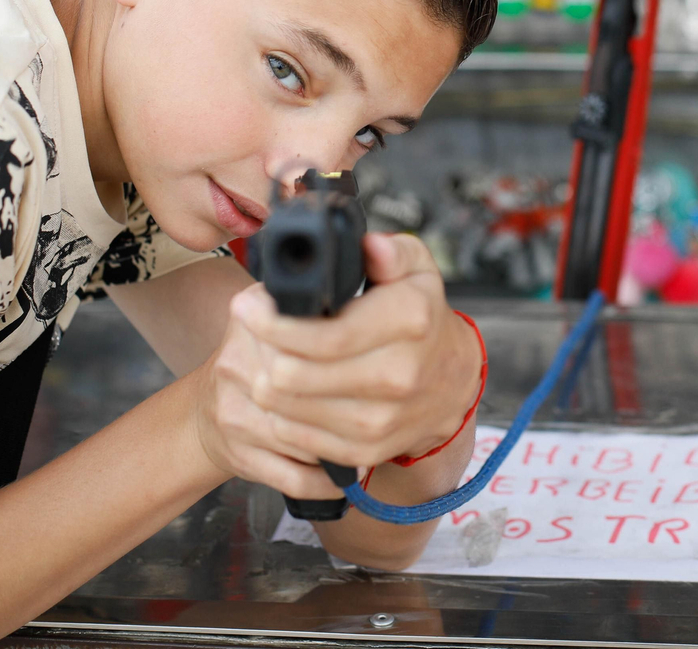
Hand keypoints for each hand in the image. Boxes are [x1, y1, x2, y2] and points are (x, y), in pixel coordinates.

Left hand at [191, 233, 480, 499]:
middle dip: (258, 348)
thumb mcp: (417, 271)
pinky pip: (296, 437)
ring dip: (262, 380)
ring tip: (264, 354)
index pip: (322, 334)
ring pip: (285, 408)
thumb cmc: (420, 316)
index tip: (247, 305)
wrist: (450, 381)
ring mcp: (381, 419)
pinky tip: (282, 388)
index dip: (271, 323)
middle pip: (291, 375)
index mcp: (408, 321)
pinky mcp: (364, 451)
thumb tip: (371, 246)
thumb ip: (393, 252)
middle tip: (250, 327)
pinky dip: (279, 412)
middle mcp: (397, 375)